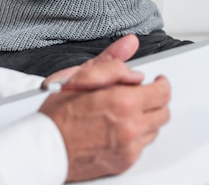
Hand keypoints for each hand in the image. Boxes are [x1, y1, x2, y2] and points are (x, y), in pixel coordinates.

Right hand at [40, 38, 170, 181]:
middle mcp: (130, 127)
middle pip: (163, 112)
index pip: (162, 92)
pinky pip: (142, 146)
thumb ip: (112, 61)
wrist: (45, 147)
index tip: (157, 80)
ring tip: (125, 110)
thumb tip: (129, 46)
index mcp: (122, 102)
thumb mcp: (81, 75)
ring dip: (146, 117)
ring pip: (154, 129)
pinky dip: (135, 135)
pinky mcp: (124, 162)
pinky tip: (118, 127)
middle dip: (155, 100)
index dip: (161, 83)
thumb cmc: (59, 113)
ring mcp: (128, 148)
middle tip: (142, 94)